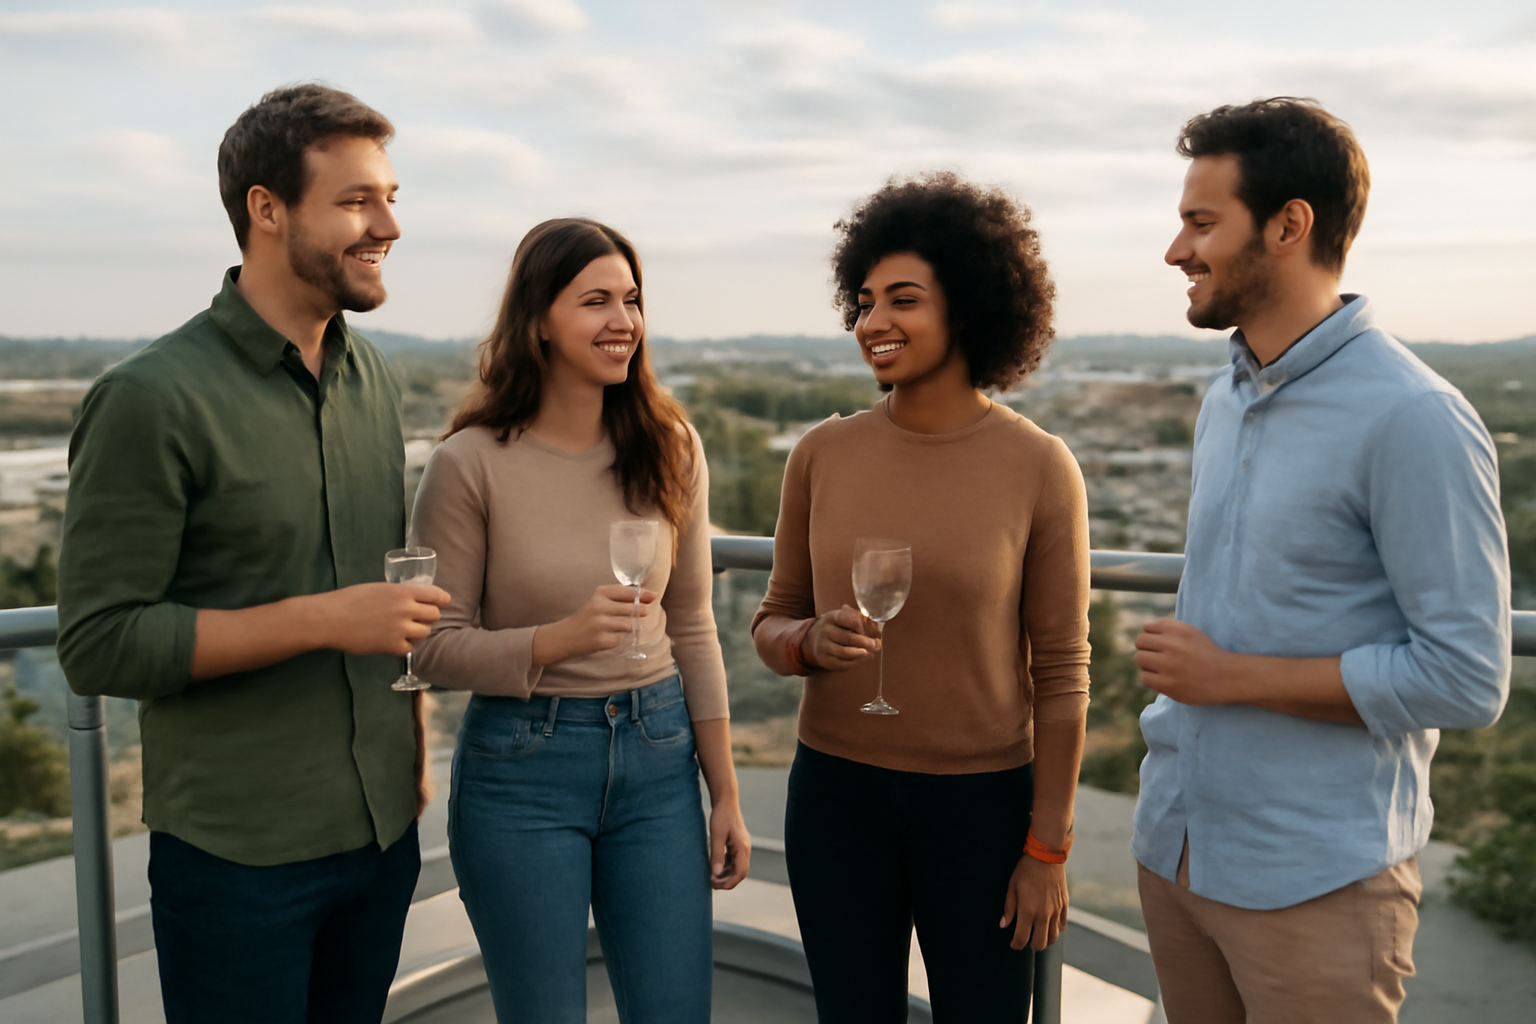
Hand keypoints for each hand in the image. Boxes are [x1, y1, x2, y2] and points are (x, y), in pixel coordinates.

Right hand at [316, 582, 449, 656]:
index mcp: (403, 591)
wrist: (331, 619)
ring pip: (425, 632)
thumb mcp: (379, 588)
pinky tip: (395, 641)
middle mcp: (406, 609)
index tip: (443, 603)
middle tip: (418, 618)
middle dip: (428, 616)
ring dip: (418, 632)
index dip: (441, 600)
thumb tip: (415, 599)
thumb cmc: (350, 600)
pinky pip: (411, 648)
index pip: (436, 595)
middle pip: (434, 615)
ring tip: (404, 630)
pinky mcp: (393, 646)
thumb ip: (399, 594)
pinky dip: (405, 645)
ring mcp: (400, 629)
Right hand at [532, 584, 657, 665]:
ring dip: (628, 627)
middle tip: (640, 614)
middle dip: (639, 612)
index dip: (643, 594)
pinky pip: (620, 639)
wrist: (565, 636)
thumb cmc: (587, 617)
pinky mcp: (601, 640)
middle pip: (632, 609)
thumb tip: (648, 596)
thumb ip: (620, 597)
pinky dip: (617, 639)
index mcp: (600, 593)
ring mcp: (600, 624)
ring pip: (629, 625)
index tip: (653, 596)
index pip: (627, 592)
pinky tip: (607, 637)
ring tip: (615, 627)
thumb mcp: (599, 601)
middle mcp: (599, 606)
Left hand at [708, 797, 751, 889]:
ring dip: (725, 875)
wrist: (726, 801)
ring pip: (736, 867)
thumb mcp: (716, 835)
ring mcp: (742, 847)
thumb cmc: (721, 816)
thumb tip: (715, 874)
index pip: (740, 873)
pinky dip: (725, 867)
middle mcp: (745, 849)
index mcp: (743, 848)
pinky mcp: (737, 844)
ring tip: (711, 877)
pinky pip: (733, 860)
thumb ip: (716, 855)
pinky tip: (714, 868)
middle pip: (739, 872)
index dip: (729, 883)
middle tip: (711, 883)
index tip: (715, 886)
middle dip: (727, 881)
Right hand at [804, 604, 879, 671]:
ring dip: (860, 654)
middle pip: (848, 637)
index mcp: (832, 617)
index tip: (870, 630)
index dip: (862, 626)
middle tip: (876, 644)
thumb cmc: (835, 627)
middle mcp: (825, 630)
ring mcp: (823, 646)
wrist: (812, 640)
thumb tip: (873, 623)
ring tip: (869, 653)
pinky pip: (841, 664)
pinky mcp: (824, 659)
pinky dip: (854, 662)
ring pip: (844, 652)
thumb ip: (857, 618)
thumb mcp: (842, 618)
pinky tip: (861, 659)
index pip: (849, 619)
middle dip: (865, 642)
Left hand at [1000, 855, 1067, 950]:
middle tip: (1025, 939)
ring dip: (1044, 940)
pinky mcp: (1064, 906)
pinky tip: (1048, 925)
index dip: (1016, 944)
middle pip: (1039, 944)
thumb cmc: (1026, 870)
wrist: (1046, 856)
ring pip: (1053, 938)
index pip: (1021, 938)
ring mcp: (1056, 911)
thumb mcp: (1012, 887)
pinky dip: (1055, 930)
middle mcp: (1044, 914)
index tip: (1013, 943)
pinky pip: (1062, 926)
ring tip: (1037, 934)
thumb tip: (1004, 925)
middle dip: (1030, 945)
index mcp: (1028, 910)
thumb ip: (1009, 908)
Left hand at [1133, 618, 1239, 704]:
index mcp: (1179, 630)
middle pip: (1140, 641)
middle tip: (1158, 657)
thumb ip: (1168, 629)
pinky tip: (1162, 678)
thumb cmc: (1206, 654)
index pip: (1147, 627)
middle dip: (1147, 648)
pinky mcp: (1168, 684)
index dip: (1152, 636)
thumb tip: (1144, 629)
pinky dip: (1149, 677)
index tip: (1161, 644)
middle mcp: (1173, 645)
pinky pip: (1143, 677)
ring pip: (1139, 659)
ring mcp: (1169, 666)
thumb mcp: (1191, 633)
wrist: (1227, 678)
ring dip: (1147, 663)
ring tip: (1160, 668)